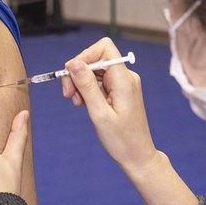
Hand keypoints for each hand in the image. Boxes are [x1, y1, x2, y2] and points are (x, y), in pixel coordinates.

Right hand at [61, 38, 158, 177]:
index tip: (70, 74)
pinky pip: (100, 82)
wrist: (137, 156)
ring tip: (77, 103)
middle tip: (68, 94)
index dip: (84, 56)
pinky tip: (84, 104)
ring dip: (81, 84)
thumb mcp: (99, 113)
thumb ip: (87, 86)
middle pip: (96, 59)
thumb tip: (75, 63)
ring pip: (95, 71)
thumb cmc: (121, 140)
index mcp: (123, 80)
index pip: (104, 48)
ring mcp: (123, 84)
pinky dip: (88, 90)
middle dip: (78, 73)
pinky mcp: (120, 91)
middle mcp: (126, 77)